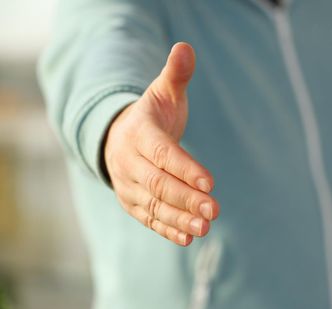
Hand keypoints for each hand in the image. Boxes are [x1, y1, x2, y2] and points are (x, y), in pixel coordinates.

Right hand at [104, 42, 218, 246]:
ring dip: (180, 219)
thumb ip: (175, 75)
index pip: (163, 154)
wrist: (118, 138)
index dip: (186, 168)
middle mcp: (130, 163)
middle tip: (214, 210)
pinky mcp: (133, 203)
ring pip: (155, 206)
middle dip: (186, 198)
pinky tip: (188, 237)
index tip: (210, 183)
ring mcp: (129, 186)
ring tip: (205, 229)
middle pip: (159, 184)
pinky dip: (168, 229)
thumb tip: (186, 48)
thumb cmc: (151, 115)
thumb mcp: (162, 93)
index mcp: (139, 134)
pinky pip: (150, 218)